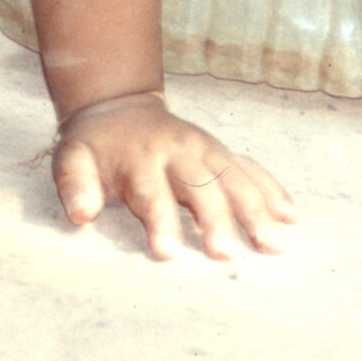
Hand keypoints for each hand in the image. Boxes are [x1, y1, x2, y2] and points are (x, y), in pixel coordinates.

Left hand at [52, 92, 293, 259]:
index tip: (167, 252)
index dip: (159, 222)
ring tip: (273, 243)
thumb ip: (74, 184)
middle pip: (201, 187)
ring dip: (255, 209)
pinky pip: (251, 168)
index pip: (151, 194)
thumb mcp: (72, 158)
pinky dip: (272, 190)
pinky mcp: (221, 152)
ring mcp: (205, 149)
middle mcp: (179, 151)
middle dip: (213, 220)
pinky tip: (290, 216)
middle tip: (223, 254)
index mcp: (142, 158)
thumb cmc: (95, 146)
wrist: (119, 106)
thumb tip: (81, 213)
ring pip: (234, 178)